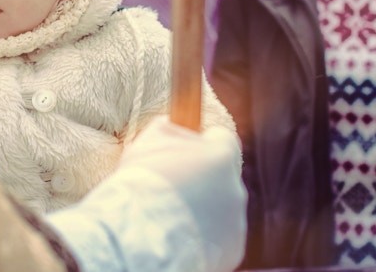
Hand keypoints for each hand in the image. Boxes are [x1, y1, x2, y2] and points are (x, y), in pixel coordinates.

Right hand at [46, 116, 245, 271]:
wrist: (139, 232)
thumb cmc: (143, 181)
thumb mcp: (150, 139)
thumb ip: (170, 129)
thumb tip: (173, 126)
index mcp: (221, 155)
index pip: (223, 138)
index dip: (203, 143)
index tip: (186, 151)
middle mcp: (236, 187)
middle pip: (222, 177)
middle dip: (202, 181)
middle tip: (171, 189)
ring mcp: (236, 221)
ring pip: (220, 209)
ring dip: (202, 209)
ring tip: (169, 216)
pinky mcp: (232, 250)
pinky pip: (218, 237)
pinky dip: (201, 236)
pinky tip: (177, 235)